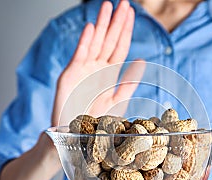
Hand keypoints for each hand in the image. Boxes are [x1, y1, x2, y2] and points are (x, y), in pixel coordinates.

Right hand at [52, 1, 140, 125]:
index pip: (120, 46)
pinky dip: (85, 42)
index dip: (125, 30)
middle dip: (116, 22)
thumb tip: (141, 61)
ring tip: (107, 6)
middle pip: (108, 40)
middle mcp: (96, 67)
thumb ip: (128, 82)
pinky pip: (79, 56)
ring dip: (101, 24)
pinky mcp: (70, 75)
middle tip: (123, 3)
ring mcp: (83, 69)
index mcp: (108, 72)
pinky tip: (91, 28)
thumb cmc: (94, 118)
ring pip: (94, 42)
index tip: (131, 13)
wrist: (74, 134)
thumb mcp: (116, 101)